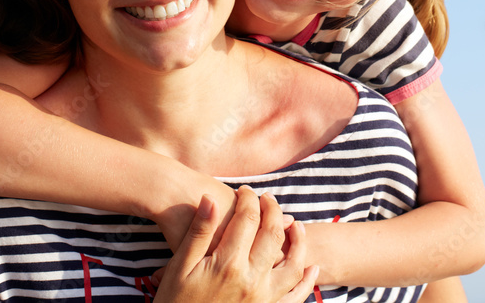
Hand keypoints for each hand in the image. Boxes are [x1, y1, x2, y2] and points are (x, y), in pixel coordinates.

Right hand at [153, 187, 318, 302]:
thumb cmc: (173, 299)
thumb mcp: (180, 264)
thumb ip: (199, 232)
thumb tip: (209, 198)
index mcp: (228, 264)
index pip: (248, 219)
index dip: (249, 199)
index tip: (245, 191)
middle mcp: (250, 281)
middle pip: (273, 235)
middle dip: (273, 210)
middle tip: (267, 198)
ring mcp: (262, 299)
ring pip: (292, 265)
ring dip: (299, 241)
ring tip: (295, 225)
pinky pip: (294, 297)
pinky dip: (306, 282)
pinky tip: (311, 268)